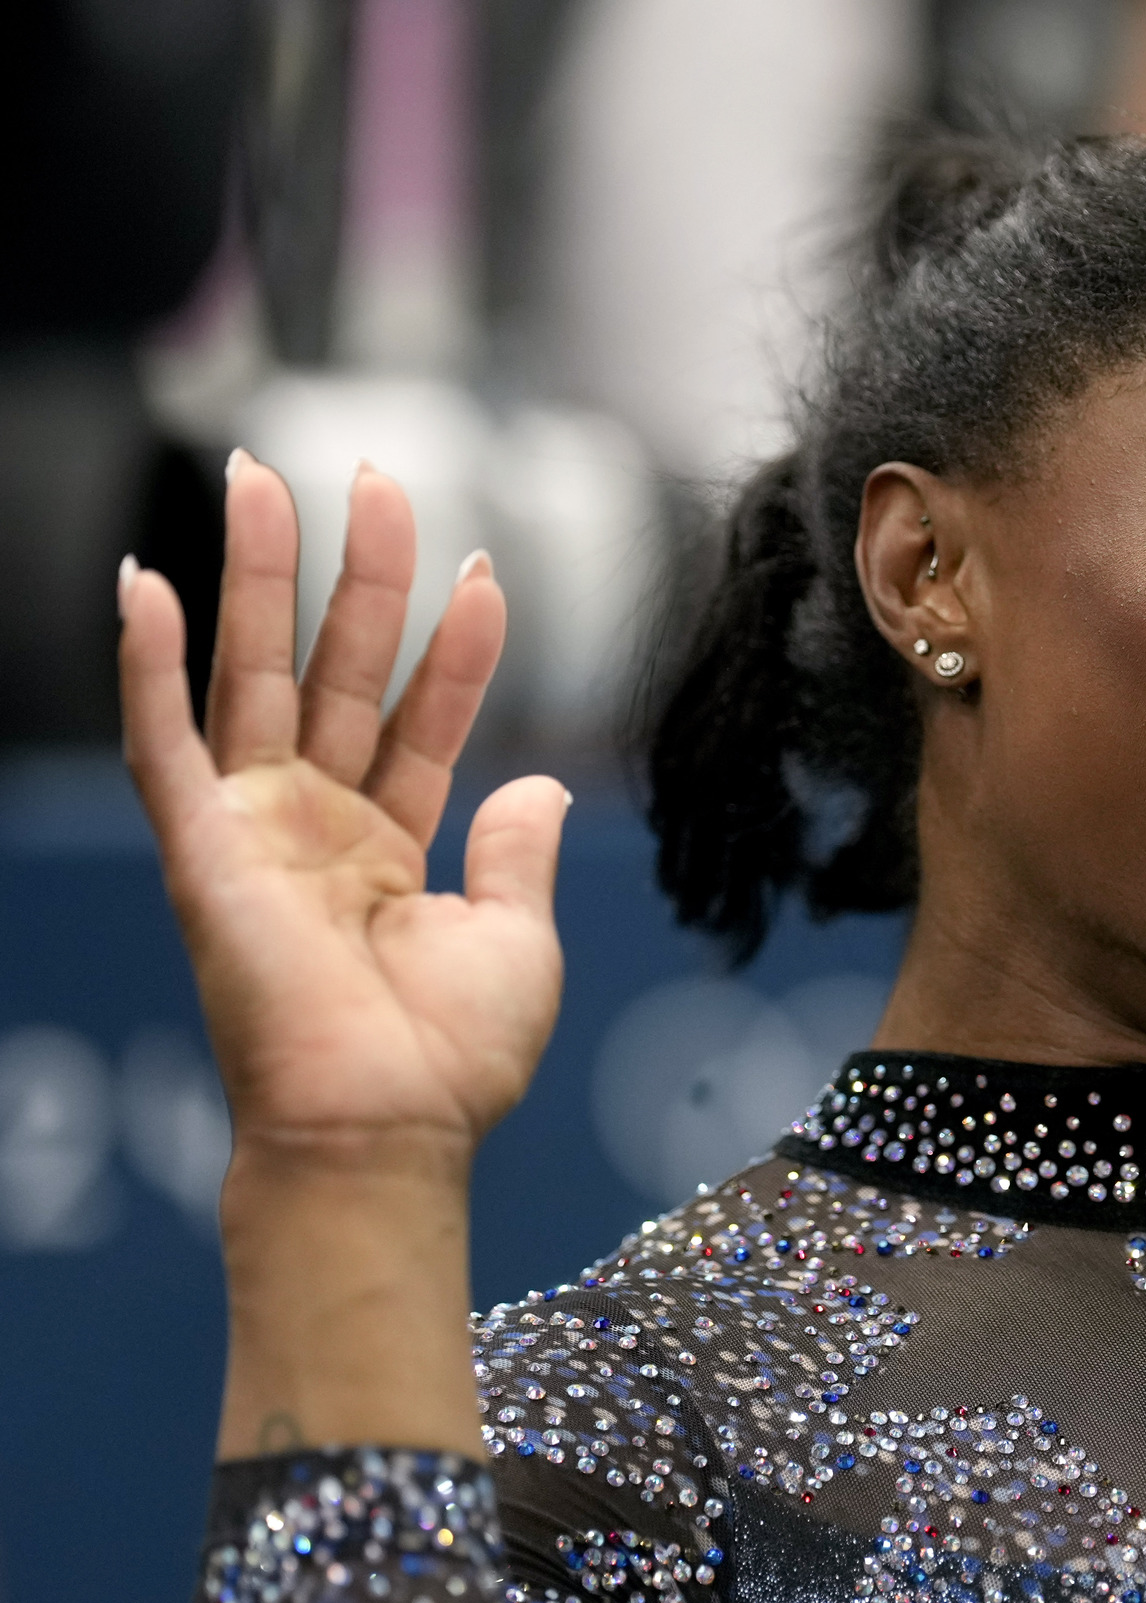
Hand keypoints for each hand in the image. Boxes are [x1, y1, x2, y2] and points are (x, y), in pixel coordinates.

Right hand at [122, 457, 567, 1175]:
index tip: (489, 569)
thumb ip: (520, 854)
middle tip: (375, 473)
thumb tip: (540, 781)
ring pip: (254, 674)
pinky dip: (149, 664)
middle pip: (335, 669)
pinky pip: (164, 741)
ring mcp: (256, 831)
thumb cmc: (449, 1060)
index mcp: (390, 849)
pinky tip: (148, 583)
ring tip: (267, 477)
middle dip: (357, 572)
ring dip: (257, 575)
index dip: (456, 648)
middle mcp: (317, 826)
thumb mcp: (517, 941)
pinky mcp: (202, 850)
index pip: (425, 717)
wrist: (385, 1129)